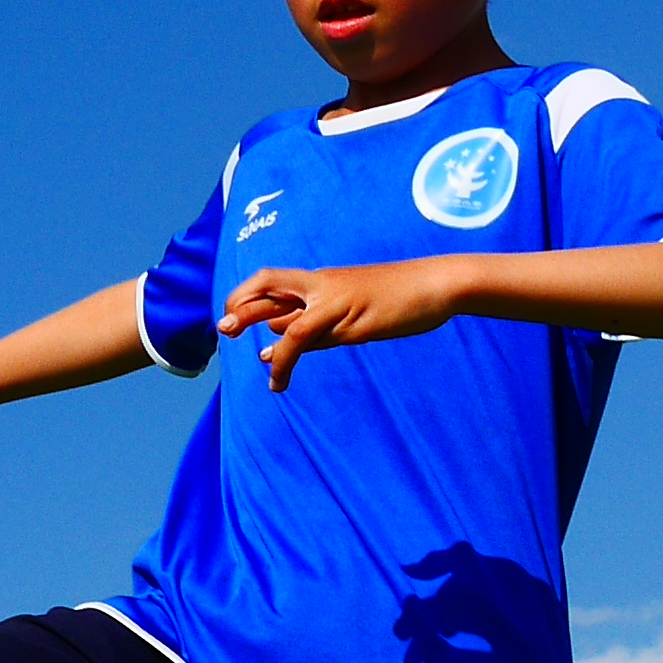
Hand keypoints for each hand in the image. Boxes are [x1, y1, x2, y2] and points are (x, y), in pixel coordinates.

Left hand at [222, 260, 460, 388]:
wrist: (438, 283)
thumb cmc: (400, 298)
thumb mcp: (351, 313)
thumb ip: (313, 326)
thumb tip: (273, 340)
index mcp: (322, 281)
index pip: (273, 281)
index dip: (248, 296)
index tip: (234, 317)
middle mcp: (322, 286)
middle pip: (269, 284)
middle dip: (242, 304)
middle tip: (225, 328)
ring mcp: (335, 301)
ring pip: (285, 315)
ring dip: (263, 337)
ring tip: (259, 367)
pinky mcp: (349, 320)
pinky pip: (306, 337)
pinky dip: (284, 359)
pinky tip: (279, 381)